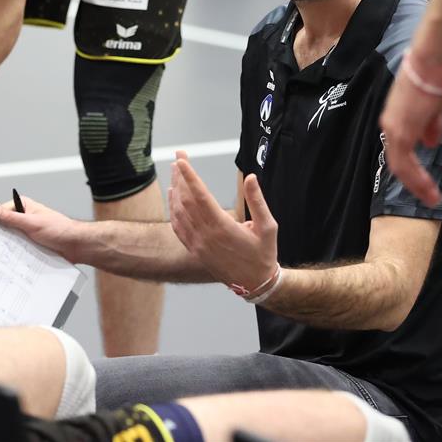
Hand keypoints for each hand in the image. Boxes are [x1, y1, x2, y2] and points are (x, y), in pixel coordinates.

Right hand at [0, 195, 84, 259]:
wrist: (76, 246)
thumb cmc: (59, 229)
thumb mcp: (31, 223)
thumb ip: (11, 217)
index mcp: (25, 207)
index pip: (0, 211)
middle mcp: (25, 219)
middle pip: (4, 227)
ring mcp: (27, 233)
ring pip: (10, 239)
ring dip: (6, 246)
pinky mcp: (31, 245)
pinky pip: (18, 248)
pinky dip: (14, 253)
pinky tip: (7, 260)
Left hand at [168, 154, 277, 290]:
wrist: (255, 284)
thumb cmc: (264, 254)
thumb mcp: (269, 227)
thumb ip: (258, 201)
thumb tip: (251, 178)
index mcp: (223, 227)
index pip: (201, 196)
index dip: (190, 177)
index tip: (182, 161)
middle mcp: (206, 235)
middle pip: (186, 200)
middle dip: (180, 176)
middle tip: (179, 156)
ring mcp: (198, 244)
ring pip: (179, 212)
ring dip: (175, 190)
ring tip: (175, 171)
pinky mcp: (195, 250)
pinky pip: (178, 227)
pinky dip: (173, 209)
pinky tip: (173, 196)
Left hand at [378, 50, 441, 206]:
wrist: (430, 63)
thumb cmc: (434, 77)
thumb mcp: (433, 108)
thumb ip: (430, 127)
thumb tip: (429, 143)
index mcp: (396, 118)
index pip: (399, 151)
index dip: (411, 169)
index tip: (423, 182)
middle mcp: (390, 124)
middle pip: (397, 163)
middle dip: (414, 183)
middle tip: (428, 197)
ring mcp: (394, 128)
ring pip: (400, 166)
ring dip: (416, 184)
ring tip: (431, 198)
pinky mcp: (401, 130)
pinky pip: (406, 162)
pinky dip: (417, 178)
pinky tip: (428, 188)